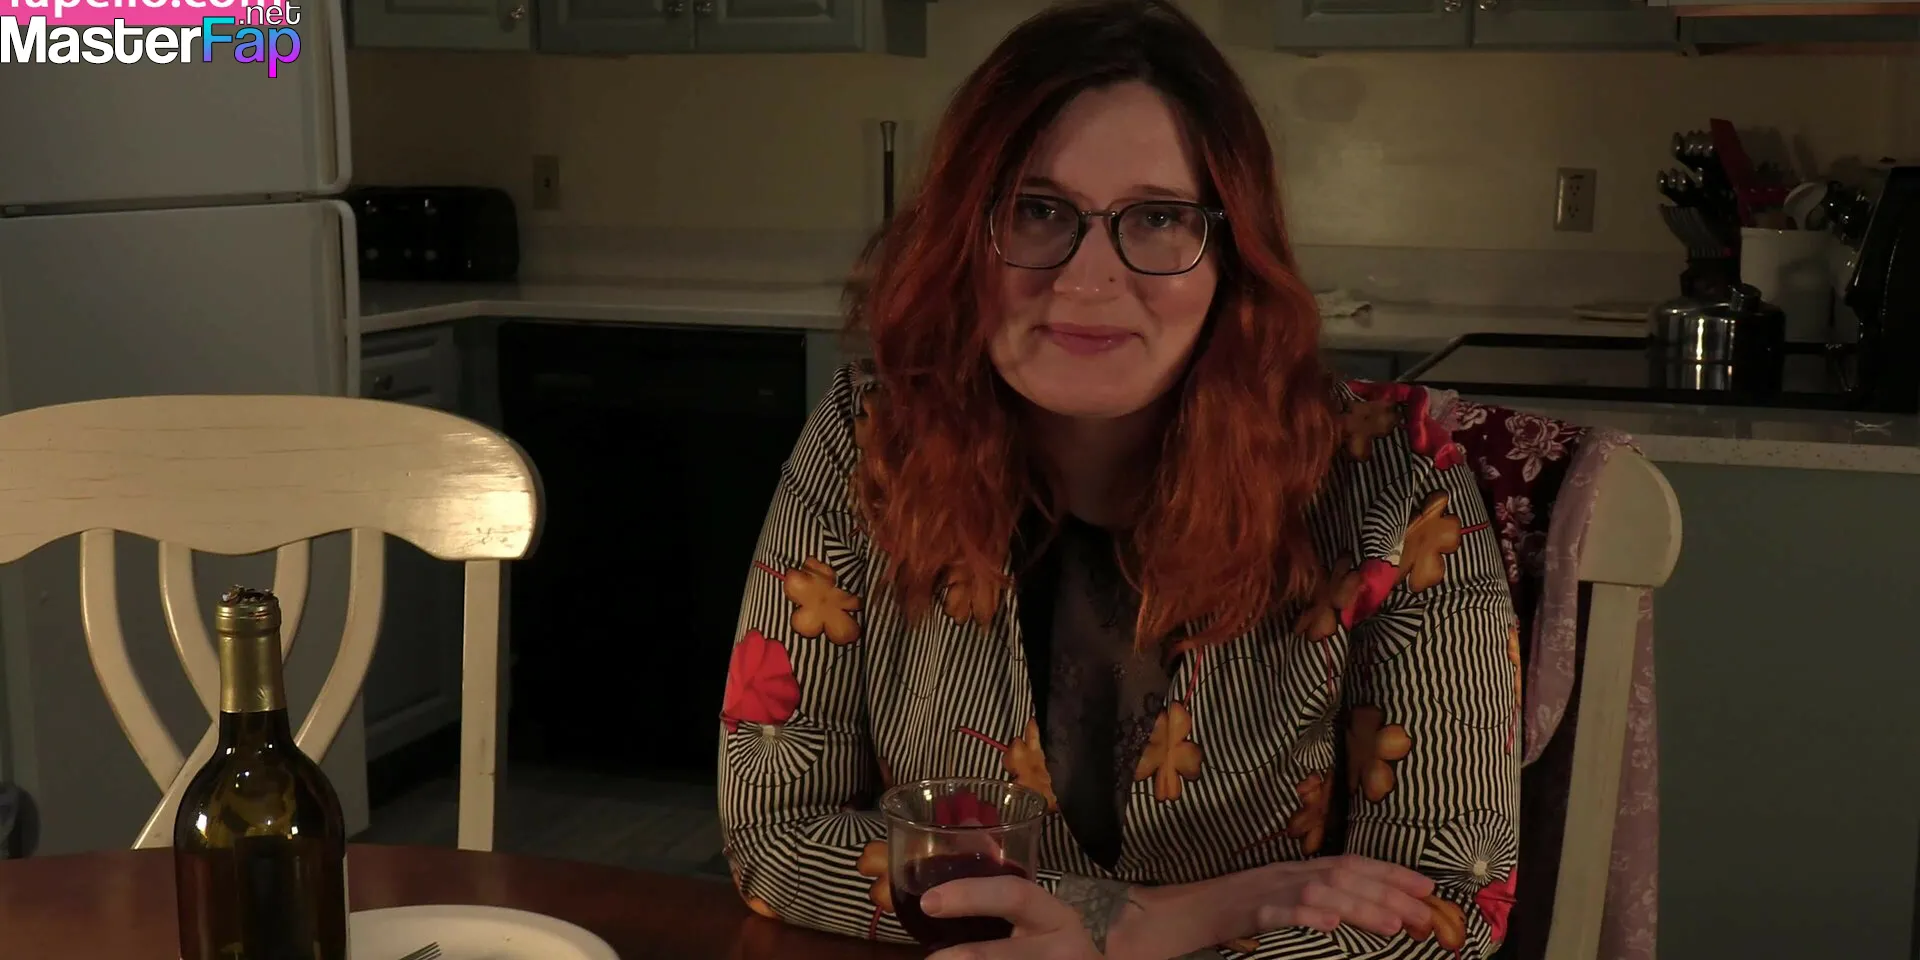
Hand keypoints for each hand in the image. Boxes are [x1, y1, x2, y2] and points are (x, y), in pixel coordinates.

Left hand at [919, 875, 1100, 959]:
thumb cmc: (1055, 941)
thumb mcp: (1039, 909)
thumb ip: (1004, 876)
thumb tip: (968, 826)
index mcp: (1057, 916)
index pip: (1015, 895)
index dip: (970, 895)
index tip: (929, 902)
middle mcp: (1059, 948)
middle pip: (1004, 954)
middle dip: (961, 956)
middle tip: (928, 958)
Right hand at [1215, 853, 1436, 937]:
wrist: (1190, 909)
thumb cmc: (1241, 907)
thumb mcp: (1286, 895)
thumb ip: (1321, 898)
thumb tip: (1368, 912)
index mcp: (1302, 868)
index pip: (1354, 863)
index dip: (1392, 873)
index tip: (1428, 888)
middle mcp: (1291, 873)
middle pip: (1345, 876)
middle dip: (1389, 893)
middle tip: (1423, 915)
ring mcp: (1270, 890)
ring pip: (1321, 892)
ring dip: (1360, 906)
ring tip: (1393, 924)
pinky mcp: (1250, 912)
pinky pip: (1280, 912)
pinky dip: (1307, 916)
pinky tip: (1330, 925)